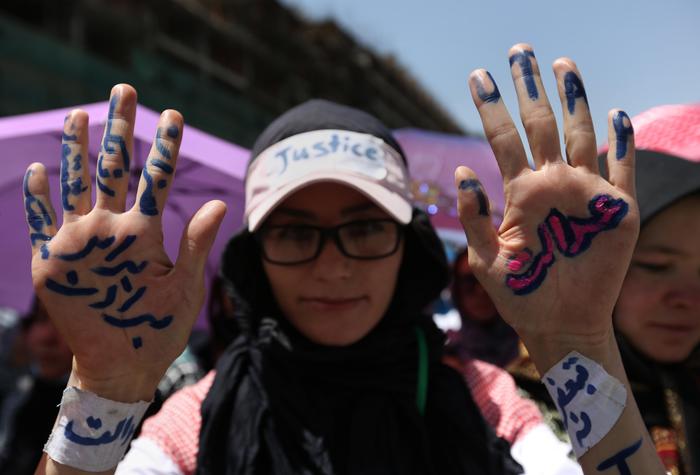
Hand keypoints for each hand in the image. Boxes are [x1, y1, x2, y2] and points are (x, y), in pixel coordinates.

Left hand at [23, 84, 225, 400]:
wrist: (112, 370)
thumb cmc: (157, 330)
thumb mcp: (187, 290)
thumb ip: (197, 244)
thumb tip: (218, 205)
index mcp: (141, 237)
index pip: (157, 178)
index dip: (167, 144)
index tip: (173, 114)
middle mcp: (103, 232)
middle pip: (113, 168)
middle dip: (121, 126)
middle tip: (124, 90)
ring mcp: (70, 245)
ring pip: (72, 184)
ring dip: (76, 146)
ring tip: (78, 114)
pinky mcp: (47, 263)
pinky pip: (37, 221)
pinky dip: (38, 195)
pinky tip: (40, 168)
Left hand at [456, 44, 638, 369]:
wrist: (557, 324)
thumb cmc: (519, 294)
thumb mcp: (485, 259)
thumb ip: (474, 217)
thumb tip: (463, 171)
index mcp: (520, 192)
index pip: (503, 138)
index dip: (491, 107)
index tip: (478, 76)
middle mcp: (552, 184)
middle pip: (540, 125)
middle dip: (530, 88)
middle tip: (521, 50)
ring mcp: (585, 193)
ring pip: (580, 136)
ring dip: (574, 101)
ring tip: (564, 66)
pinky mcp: (616, 211)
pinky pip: (623, 170)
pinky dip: (622, 143)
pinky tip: (617, 115)